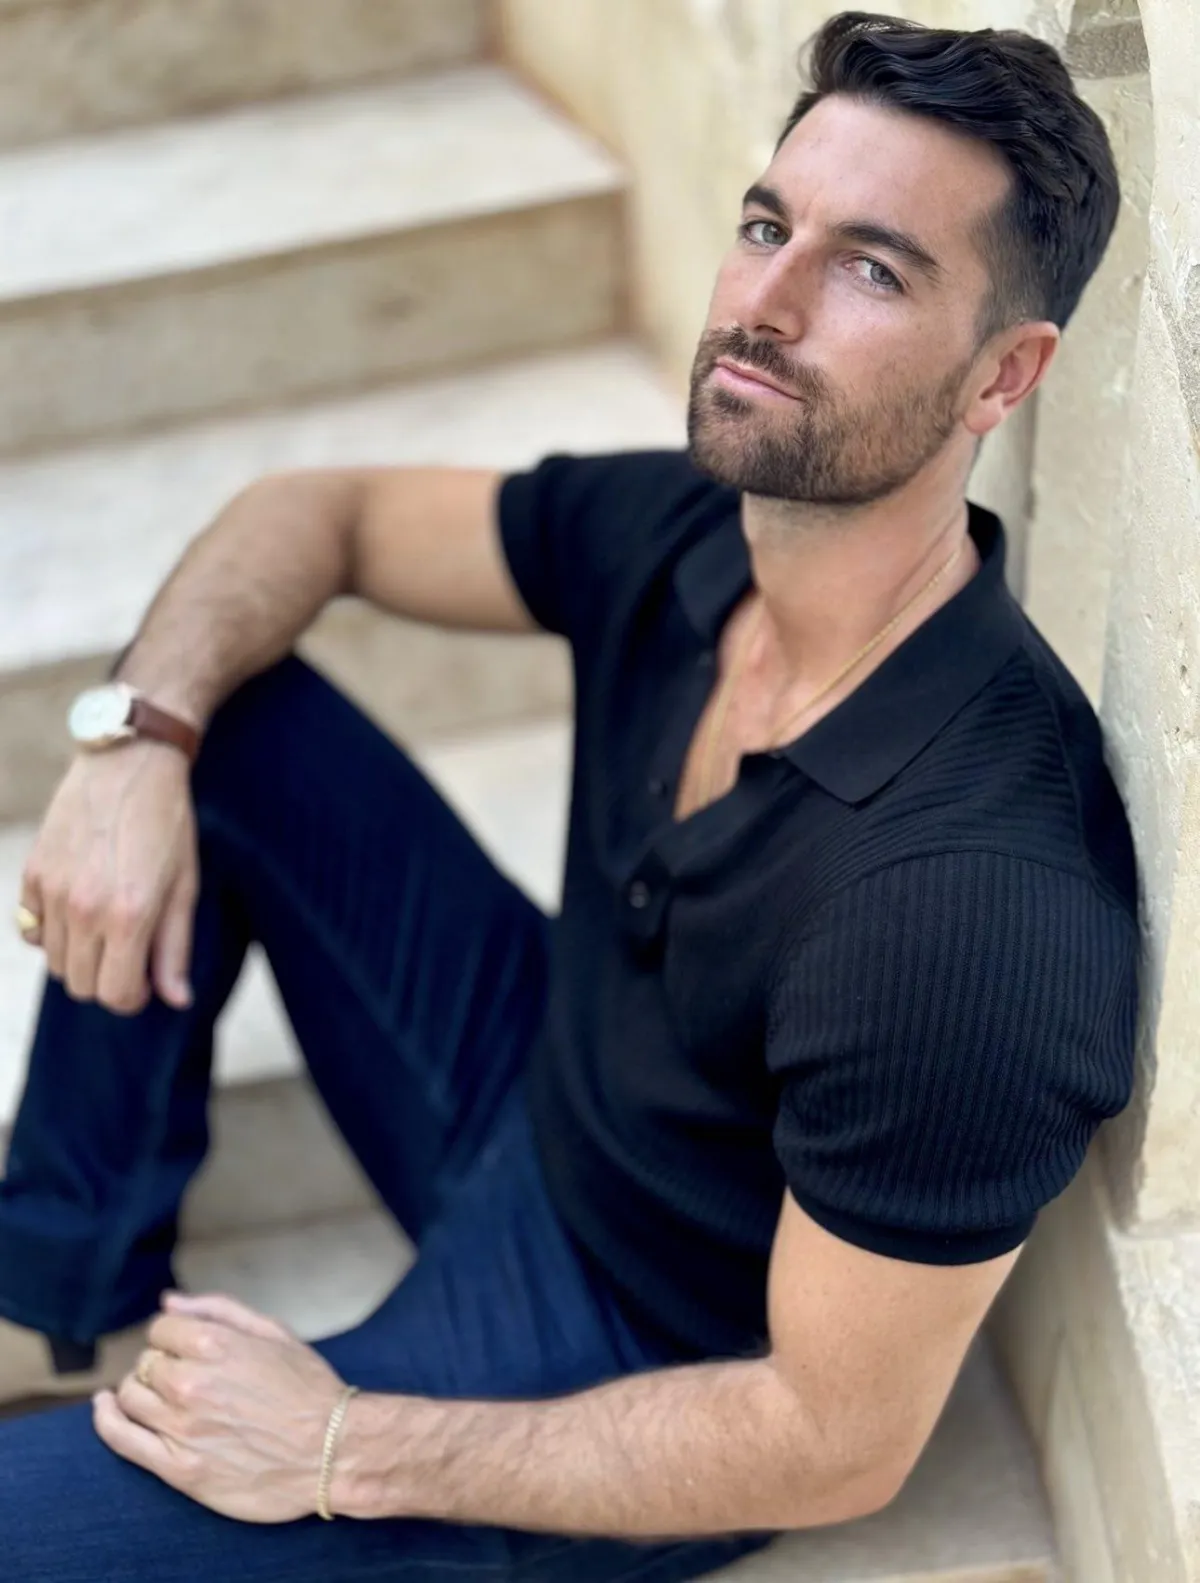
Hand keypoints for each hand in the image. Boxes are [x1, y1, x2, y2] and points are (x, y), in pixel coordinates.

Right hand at [19, 743, 198, 1013]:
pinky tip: (77, 909)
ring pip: (55, 962)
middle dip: (107, 979)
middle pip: (82, 985)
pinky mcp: (31, 873)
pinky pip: (31, 931)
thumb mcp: (184, 887)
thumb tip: (176, 1000)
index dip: (132, 997)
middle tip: (128, 954)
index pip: (114, 995)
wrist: (129, 763)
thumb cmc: (167, 824)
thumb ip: (175, 948)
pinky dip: (51, 932)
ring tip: (106, 926)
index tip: (142, 982)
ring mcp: (51, 891)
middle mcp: (83, 909)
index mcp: (128, 916)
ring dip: (80, 957)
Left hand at [93, 1292, 346, 1523]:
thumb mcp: (274, 1332)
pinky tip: (105, 1409)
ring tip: (163, 1397)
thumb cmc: (308, 1389)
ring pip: (129, 1396)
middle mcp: (191, 1383)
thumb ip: (218, 1310)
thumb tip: (169, 1301)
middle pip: (145, 1362)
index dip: (174, 1335)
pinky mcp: (178, 1467)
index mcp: (214, 1345)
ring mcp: (181, 1427)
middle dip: (161, 1364)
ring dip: (141, 1391)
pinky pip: (121, 1439)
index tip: (186, 1347)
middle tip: (186, 1376)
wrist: (332, 1451)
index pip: (162, 1328)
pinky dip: (105, 1420)